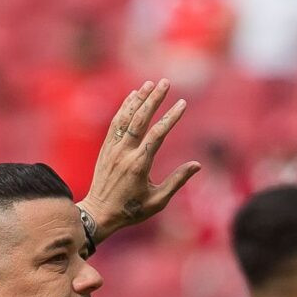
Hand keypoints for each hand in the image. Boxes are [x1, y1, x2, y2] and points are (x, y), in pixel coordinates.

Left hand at [82, 81, 199, 242]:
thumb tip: (197, 165)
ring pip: (126, 118)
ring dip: (139, 99)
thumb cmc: (131, 210)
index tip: (183, 104)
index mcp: (139, 166)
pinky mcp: (106, 148)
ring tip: (151, 83)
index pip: (157, 135)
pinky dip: (125, 107)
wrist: (99, 214)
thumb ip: (177, 181)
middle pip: (140, 119)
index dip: (171, 118)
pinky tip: (133, 96)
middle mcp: (124, 154)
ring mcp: (113, 149)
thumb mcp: (158, 201)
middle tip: (166, 82)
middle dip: (154, 99)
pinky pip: (116, 123)